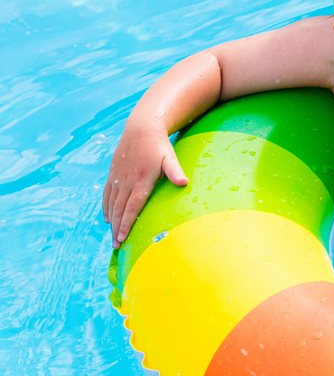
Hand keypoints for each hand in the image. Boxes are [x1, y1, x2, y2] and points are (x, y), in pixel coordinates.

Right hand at [103, 119, 187, 248]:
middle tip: (117, 246)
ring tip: (112, 237)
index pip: (132, 207)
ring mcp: (118, 178)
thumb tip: (184, 183)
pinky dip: (106, 207)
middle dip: (117, 229)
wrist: (141, 129)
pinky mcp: (113, 174)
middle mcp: (127, 181)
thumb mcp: (170, 157)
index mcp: (141, 180)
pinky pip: (107, 194)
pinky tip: (107, 218)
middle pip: (120, 210)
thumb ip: (175, 171)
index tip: (123, 238)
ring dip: (112, 221)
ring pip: (112, 204)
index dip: (127, 224)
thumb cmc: (159, 146)